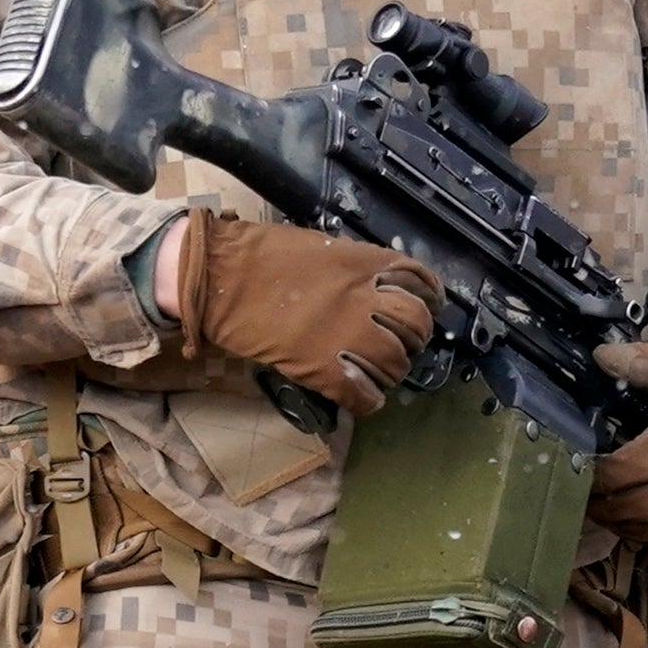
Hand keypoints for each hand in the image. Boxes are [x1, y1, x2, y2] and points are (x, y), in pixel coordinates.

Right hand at [173, 211, 437, 409]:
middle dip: (412, 338)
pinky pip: (364, 397)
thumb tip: (377, 287)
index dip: (429, 300)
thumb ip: (358, 268)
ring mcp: (346, 336)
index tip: (424, 308)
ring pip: (395, 365)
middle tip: (397, 343)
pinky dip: (368, 400)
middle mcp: (366, 299)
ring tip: (376, 370)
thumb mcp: (324, 248)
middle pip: (416, 327)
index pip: (422, 284)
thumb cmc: (263, 256)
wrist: (219, 277)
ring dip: (390, 370)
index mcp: (366, 264)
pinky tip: (361, 395)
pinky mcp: (322, 370)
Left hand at [585, 319, 647, 545]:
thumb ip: (641, 361)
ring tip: (604, 511)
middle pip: (644, 503)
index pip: (635, 465)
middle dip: (607, 504)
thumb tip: (601, 358)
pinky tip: (635, 525)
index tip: (583, 467)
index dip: (603, 474)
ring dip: (626, 524)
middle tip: (584, 495)